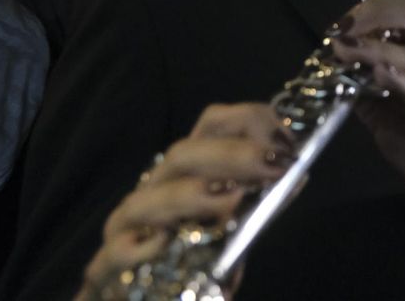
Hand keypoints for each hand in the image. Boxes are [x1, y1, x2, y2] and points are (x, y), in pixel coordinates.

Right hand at [78, 104, 289, 300]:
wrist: (155, 296)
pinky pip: (119, 251)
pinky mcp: (109, 264)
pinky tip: (164, 246)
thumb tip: (295, 177)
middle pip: (182, 155)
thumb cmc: (199, 257)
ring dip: (191, 196)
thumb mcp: (238, 226)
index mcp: (189, 171)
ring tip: (229, 202)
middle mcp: (156, 188)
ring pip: (148, 198)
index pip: (211, 124)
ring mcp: (128, 225)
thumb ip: (260, 203)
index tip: (284, 138)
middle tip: (273, 166)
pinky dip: (140, 247)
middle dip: (231, 155)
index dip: (247, 121)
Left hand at [330, 0, 404, 231]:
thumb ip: (364, 94)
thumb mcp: (387, 116)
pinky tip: (380, 73)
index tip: (345, 19)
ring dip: (377, 48)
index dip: (378, 1)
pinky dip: (401, 81)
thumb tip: (330, 75)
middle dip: (374, 15)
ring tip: (346, 49)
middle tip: (342, 28)